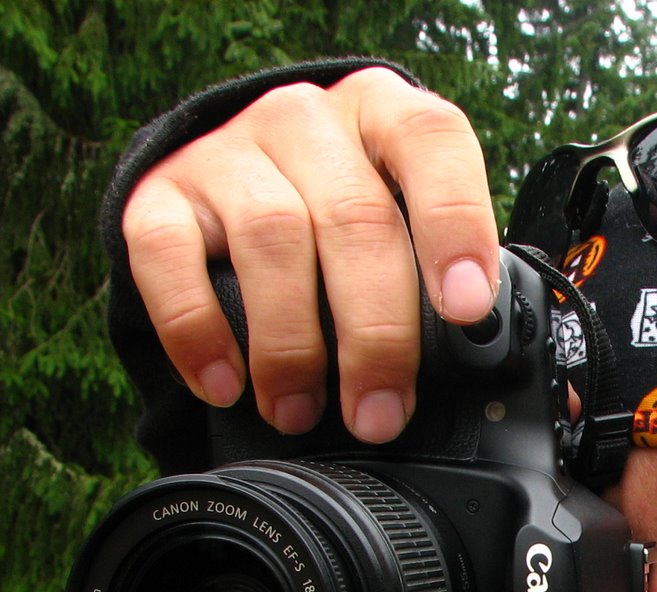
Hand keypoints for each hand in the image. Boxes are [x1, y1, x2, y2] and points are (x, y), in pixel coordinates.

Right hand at [122, 66, 500, 441]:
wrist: (225, 183)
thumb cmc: (337, 215)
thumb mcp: (397, 218)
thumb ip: (434, 270)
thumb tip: (496, 366)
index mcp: (385, 115)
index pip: (432, 142)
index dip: (455, 224)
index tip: (467, 308)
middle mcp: (308, 119)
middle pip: (354, 217)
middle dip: (375, 332)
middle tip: (379, 411)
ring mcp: (230, 150)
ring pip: (270, 238)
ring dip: (291, 344)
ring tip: (299, 412)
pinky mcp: (160, 193)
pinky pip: (170, 259)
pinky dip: (197, 332)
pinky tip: (225, 383)